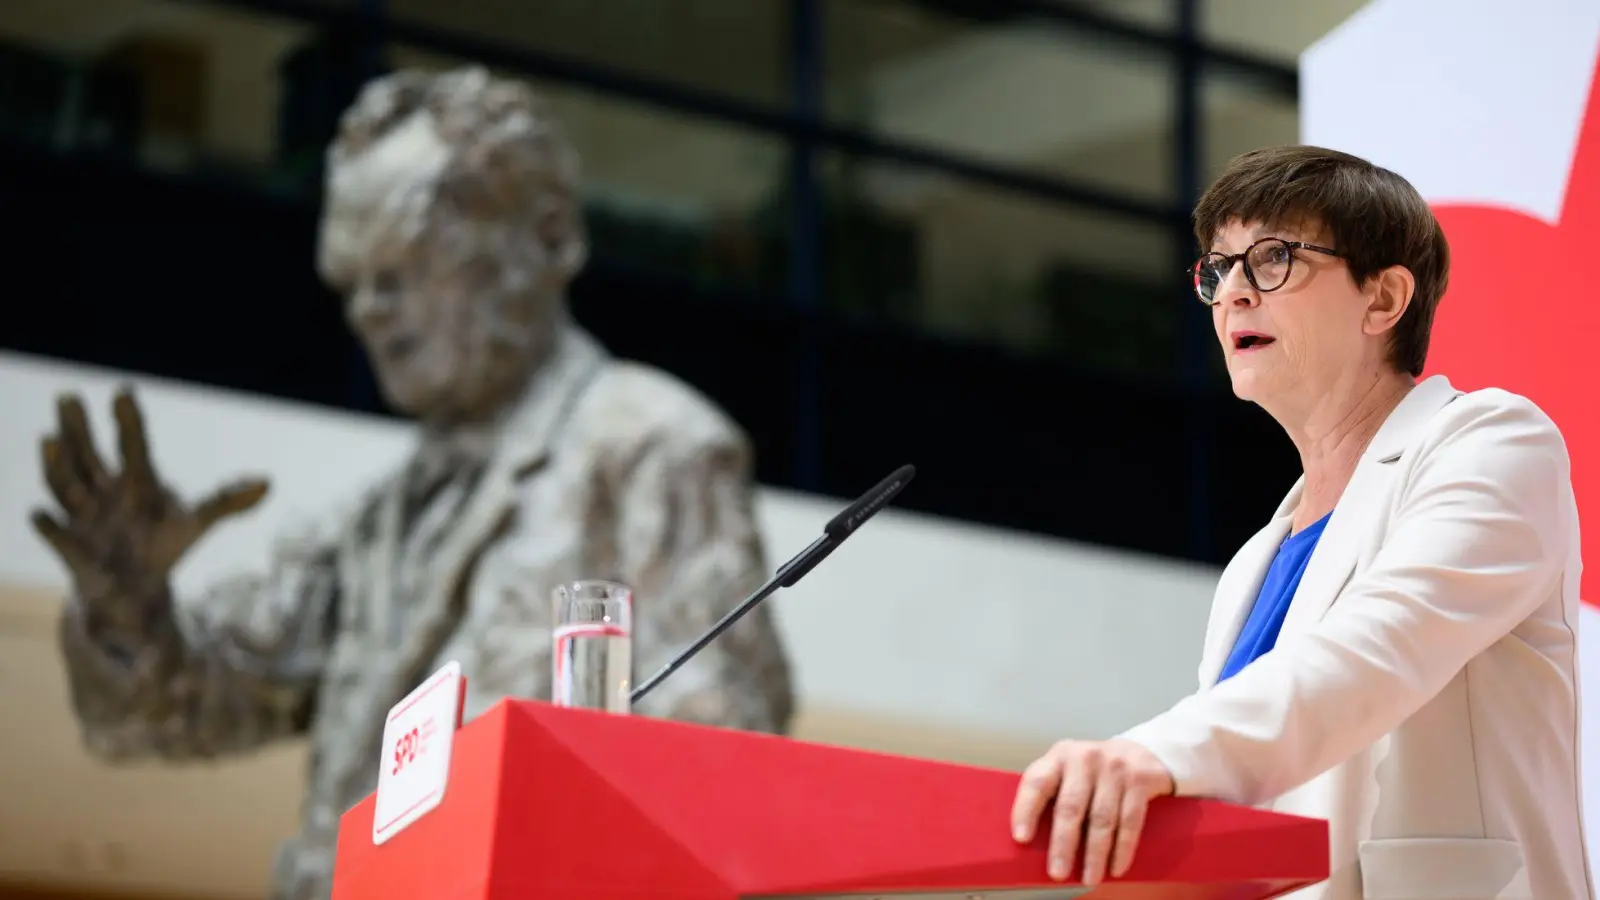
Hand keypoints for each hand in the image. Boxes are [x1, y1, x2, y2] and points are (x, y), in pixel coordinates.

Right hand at [30, 388, 268, 610]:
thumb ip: (227, 501)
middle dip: (78, 428)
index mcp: (136, 479)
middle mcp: (104, 491)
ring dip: (57, 464)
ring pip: (65, 485)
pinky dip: (47, 525)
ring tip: (49, 439)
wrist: (133, 589)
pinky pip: (54, 533)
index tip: (125, 391)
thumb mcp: (196, 522)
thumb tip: (268, 483)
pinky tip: (39, 514)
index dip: (129, 420)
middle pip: (88, 454)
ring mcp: (83, 516)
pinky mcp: (70, 547)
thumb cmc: (162, 544)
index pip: (132, 444)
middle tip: (69, 397)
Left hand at [1010, 738, 1174, 885]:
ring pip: (1102, 818)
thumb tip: (1034, 840)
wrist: (1138, 753)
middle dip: (1063, 844)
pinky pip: (1129, 821)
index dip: (1026, 810)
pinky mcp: (1139, 780)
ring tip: (1089, 877)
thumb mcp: (1068, 772)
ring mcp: (1114, 768)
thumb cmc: (1093, 772)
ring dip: (1095, 854)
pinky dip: (1122, 848)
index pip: (1037, 782)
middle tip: (1058, 872)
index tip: (1021, 838)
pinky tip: (1115, 867)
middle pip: (1070, 806)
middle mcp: (1085, 758)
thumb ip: (1052, 795)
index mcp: (1059, 757)